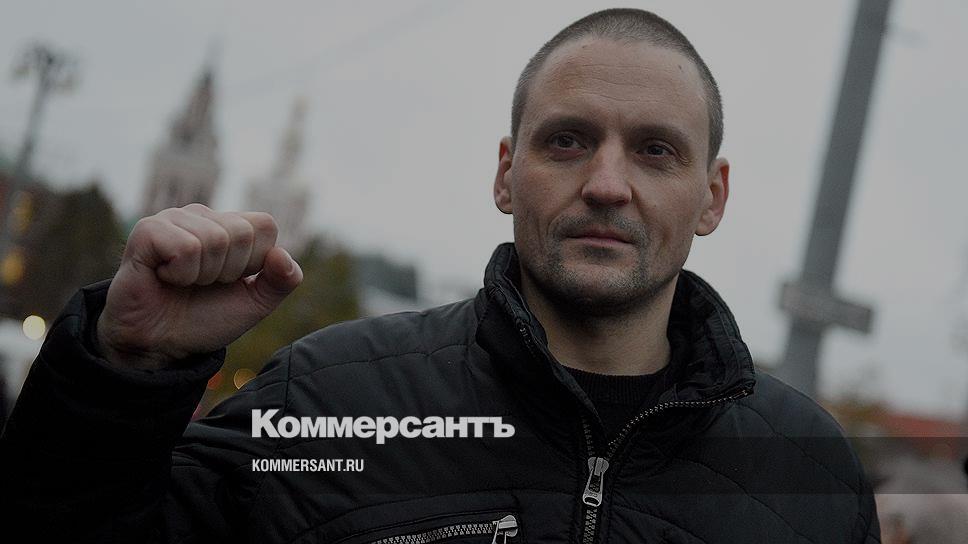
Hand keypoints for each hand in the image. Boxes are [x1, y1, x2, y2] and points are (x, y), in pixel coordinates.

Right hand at [96, 204, 302, 369]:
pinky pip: (186, 247)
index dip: (254, 262)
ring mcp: (173, 219)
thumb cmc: (206, 318)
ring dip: (202, 275)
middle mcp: (202, 216)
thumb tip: (282, 255)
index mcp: (229, 225)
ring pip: (215, 240)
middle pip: (241, 233)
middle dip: (228, 272)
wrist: (162, 345)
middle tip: (202, 284)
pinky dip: (180, 274)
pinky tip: (164, 277)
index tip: (229, 280)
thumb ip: (283, 281)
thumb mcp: (256, 303)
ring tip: (182, 281)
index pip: (265, 226)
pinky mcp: (148, 230)